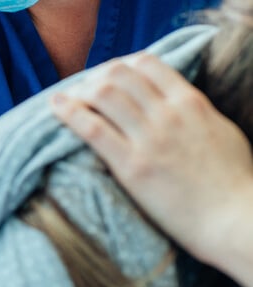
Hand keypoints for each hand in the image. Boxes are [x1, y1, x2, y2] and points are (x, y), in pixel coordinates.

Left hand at [51, 53, 252, 270]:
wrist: (235, 219)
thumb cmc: (233, 182)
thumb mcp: (221, 131)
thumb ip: (195, 113)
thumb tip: (176, 105)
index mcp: (192, 103)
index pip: (147, 64)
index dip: (121, 66)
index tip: (109, 77)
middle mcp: (168, 114)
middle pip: (118, 75)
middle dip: (95, 77)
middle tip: (84, 91)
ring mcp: (149, 139)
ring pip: (102, 94)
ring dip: (79, 92)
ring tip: (66, 100)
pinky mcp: (132, 166)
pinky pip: (92, 129)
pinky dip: (68, 113)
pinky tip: (55, 107)